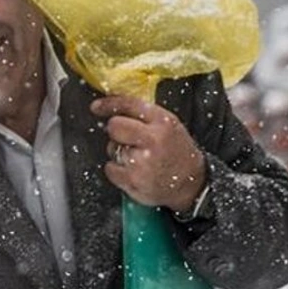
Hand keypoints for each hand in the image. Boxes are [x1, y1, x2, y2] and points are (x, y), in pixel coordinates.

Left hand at [93, 95, 206, 211]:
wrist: (191, 184)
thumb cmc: (176, 152)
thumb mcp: (170, 127)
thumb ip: (144, 116)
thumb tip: (111, 108)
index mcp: (164, 122)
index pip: (130, 105)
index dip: (109, 104)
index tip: (96, 106)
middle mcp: (153, 140)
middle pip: (114, 126)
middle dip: (116, 131)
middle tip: (127, 139)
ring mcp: (142, 162)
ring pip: (112, 148)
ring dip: (120, 153)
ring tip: (140, 159)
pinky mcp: (133, 180)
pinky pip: (110, 168)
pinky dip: (117, 170)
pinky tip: (134, 171)